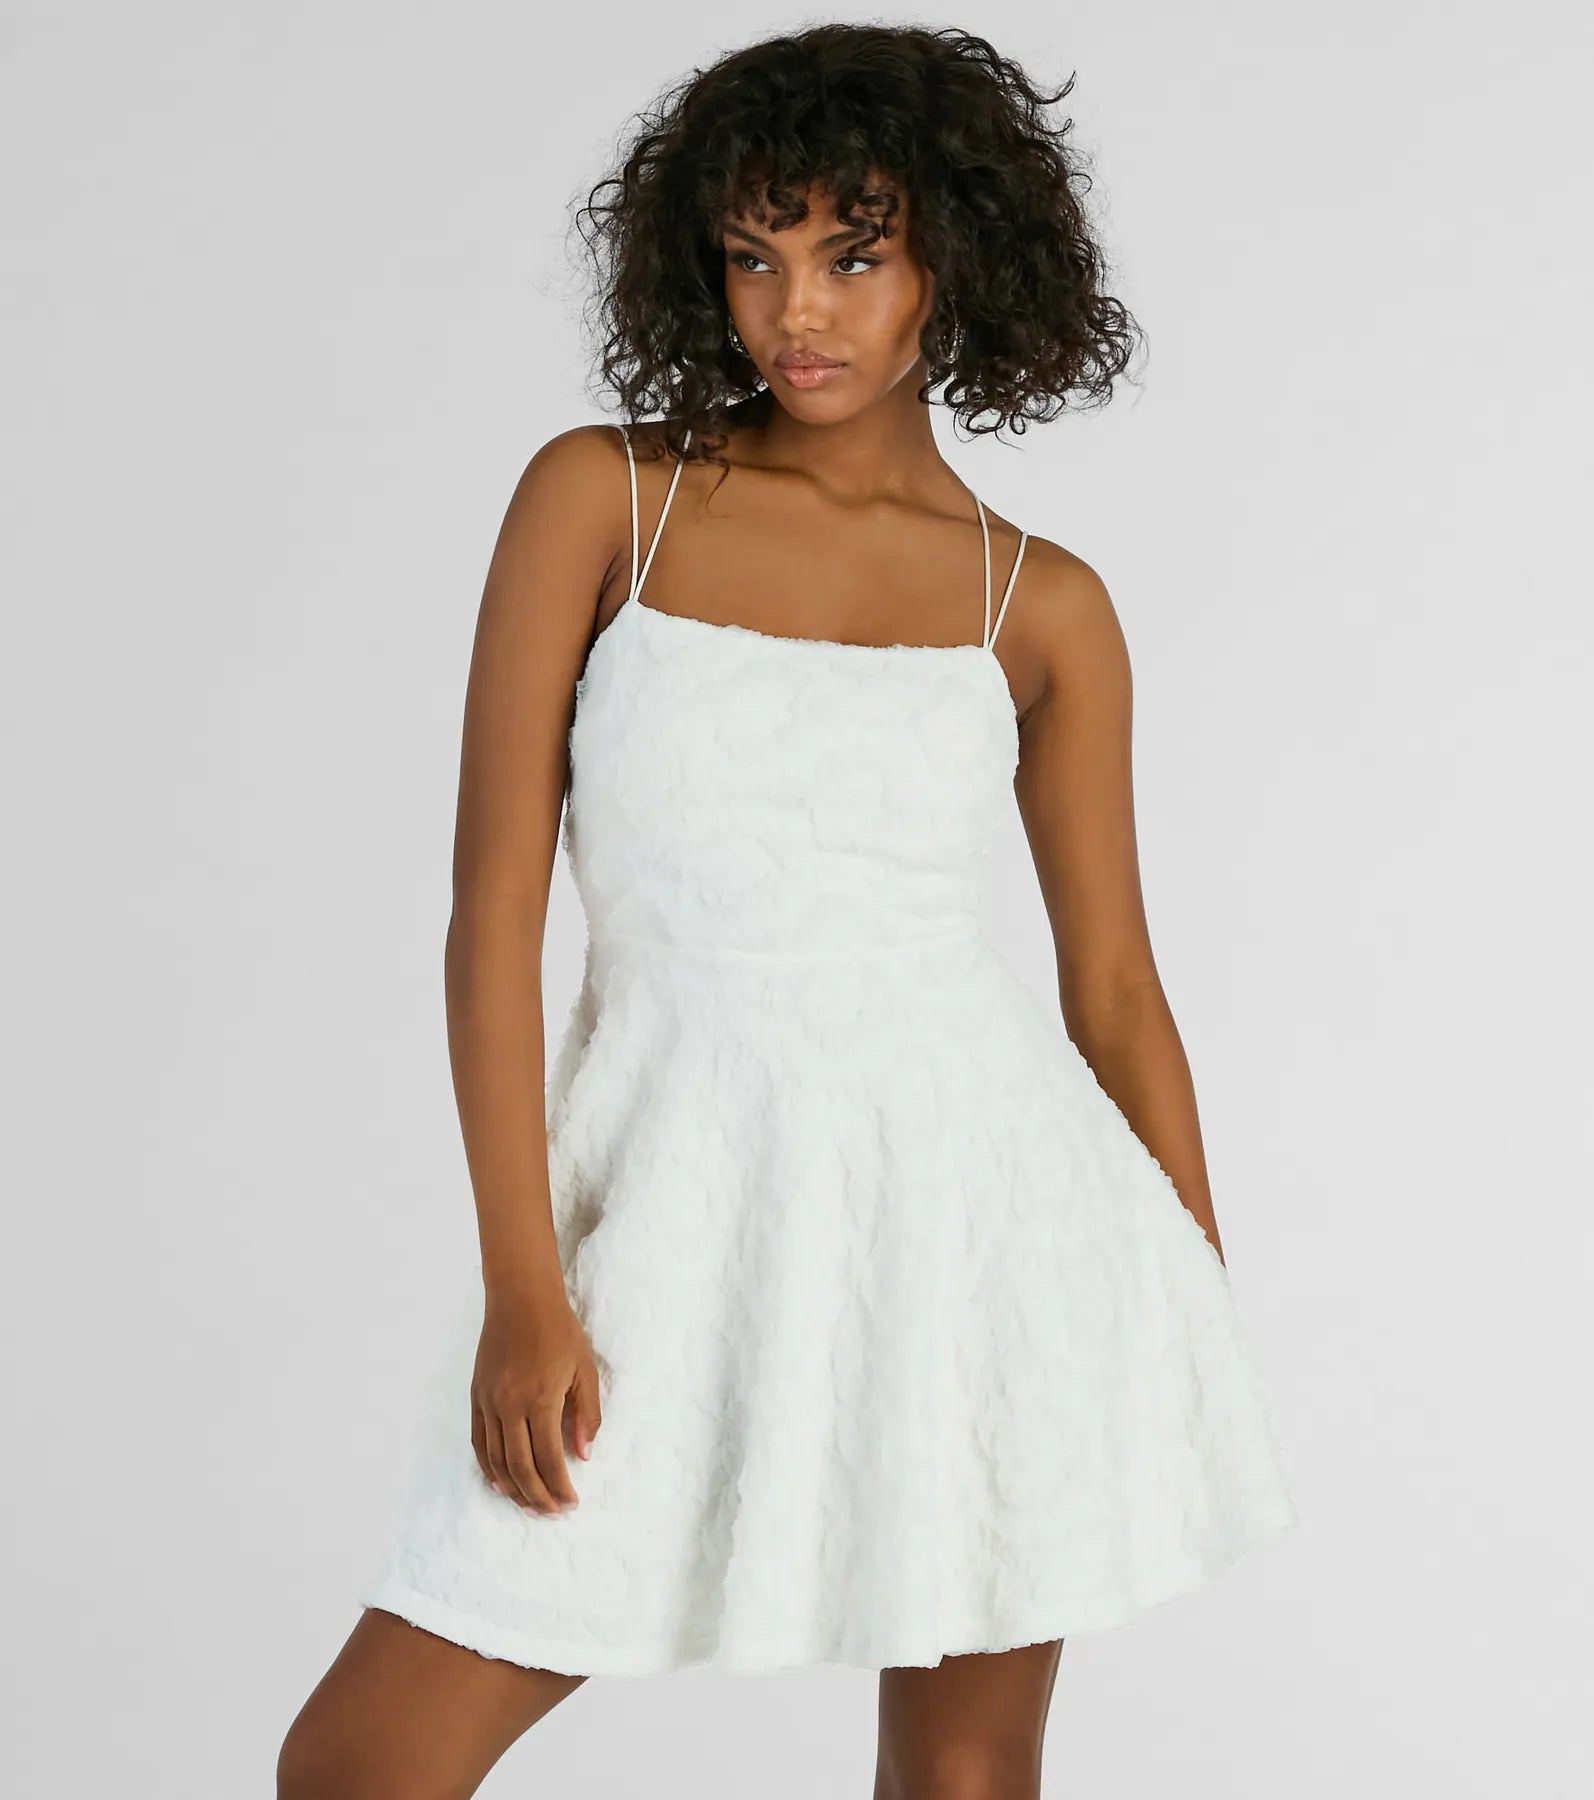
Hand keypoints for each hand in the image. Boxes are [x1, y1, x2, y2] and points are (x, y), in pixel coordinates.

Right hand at [469, 1285, 601, 1514]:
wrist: (520, 1298)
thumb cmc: (559, 1330)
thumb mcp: (585, 1369)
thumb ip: (586, 1415)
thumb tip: (583, 1455)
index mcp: (540, 1399)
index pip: (548, 1459)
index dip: (560, 1487)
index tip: (571, 1504)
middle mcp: (509, 1405)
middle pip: (520, 1468)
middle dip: (538, 1497)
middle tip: (553, 1513)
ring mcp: (488, 1402)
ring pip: (496, 1461)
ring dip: (513, 1489)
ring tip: (530, 1505)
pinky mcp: (476, 1397)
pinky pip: (479, 1442)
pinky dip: (488, 1468)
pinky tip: (501, 1483)